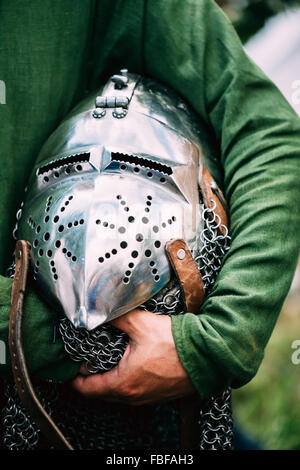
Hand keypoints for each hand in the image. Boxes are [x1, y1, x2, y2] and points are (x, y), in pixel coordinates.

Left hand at [71, 309, 195, 405]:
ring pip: (119, 395)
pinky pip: (134, 393)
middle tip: (87, 363)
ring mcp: (147, 398)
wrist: (206, 355)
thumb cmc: (175, 343)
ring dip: (109, 382)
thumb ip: (118, 316)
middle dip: (91, 380)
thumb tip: (102, 310)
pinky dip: (126, 383)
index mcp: (124, 383)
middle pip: (102, 394)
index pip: (88, 389)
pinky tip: (130, 366)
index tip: (72, 368)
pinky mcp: (159, 395)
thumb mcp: (142, 324)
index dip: (76, 379)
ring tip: (106, 363)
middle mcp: (133, 396)